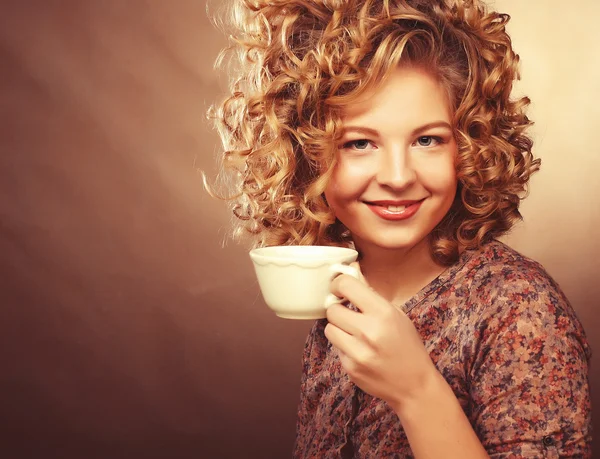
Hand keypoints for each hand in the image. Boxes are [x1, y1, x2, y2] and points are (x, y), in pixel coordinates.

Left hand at [325, 262, 437, 409]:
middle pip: (332, 309)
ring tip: (353, 333)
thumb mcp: (396, 314)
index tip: (339, 288)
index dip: (338, 284)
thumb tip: (351, 269)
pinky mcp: (351, 369)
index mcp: (383, 313)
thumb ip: (371, 293)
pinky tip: (360, 351)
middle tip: (348, 314)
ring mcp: (359, 352)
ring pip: (329, 329)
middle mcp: (369, 331)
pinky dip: (344, 347)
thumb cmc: (407, 345)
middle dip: (338, 309)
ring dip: (338, 328)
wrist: (415, 385)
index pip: (347, 286)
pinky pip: (336, 349)